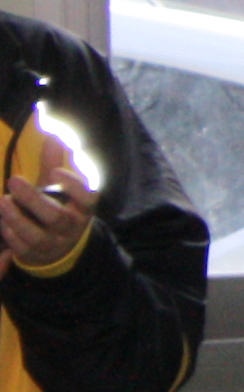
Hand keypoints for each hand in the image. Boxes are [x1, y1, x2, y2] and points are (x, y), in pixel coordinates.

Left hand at [3, 134, 94, 273]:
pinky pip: (21, 247)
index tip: (54, 172)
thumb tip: (52, 135)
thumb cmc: (58, 208)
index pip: (87, 198)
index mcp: (82, 208)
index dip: (73, 186)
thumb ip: (54, 163)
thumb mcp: (60, 188)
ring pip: (36, 235)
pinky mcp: (35, 255)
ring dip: (17, 218)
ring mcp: (53, 244)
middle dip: (33, 199)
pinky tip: (2, 219)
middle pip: (55, 216)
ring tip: (3, 201)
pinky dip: (10, 232)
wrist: (60, 249)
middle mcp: (71, 227)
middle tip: (14, 180)